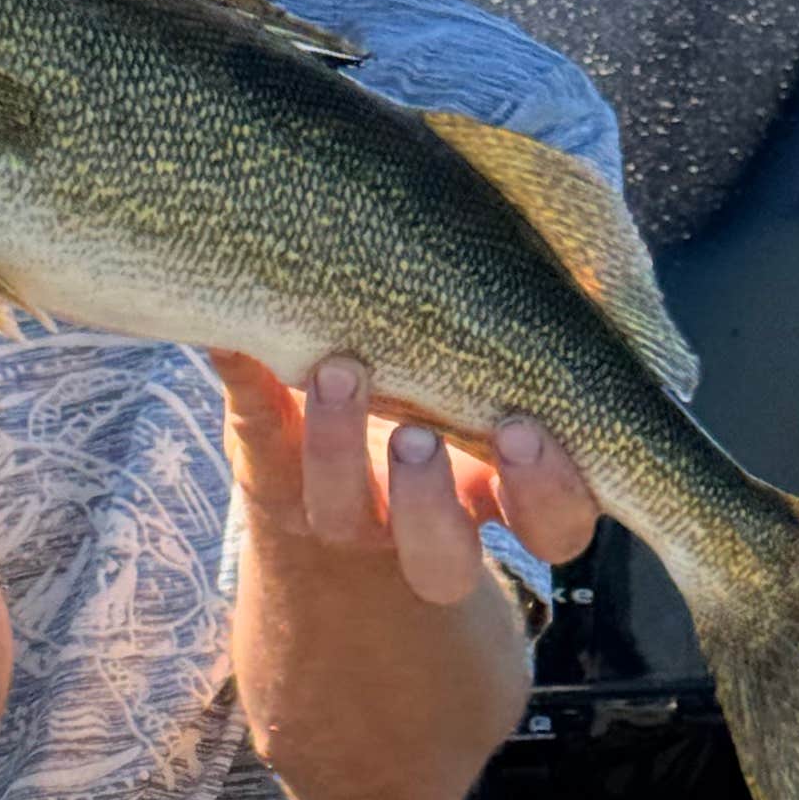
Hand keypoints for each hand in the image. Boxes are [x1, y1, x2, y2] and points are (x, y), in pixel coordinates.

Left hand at [213, 354, 598, 602]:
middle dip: (427, 501)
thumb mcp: (490, 389)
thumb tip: (561, 241)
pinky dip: (246, 385)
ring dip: (336, 448)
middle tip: (417, 437)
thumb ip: (518, 344)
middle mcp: (421, 529)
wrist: (338, 482)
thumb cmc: (449, 407)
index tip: (523, 431)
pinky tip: (237, 339)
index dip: (546, 493)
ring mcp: (345, 516)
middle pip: (440, 558)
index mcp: (498, 502)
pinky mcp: (272, 482)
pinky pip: (258, 445)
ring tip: (338, 372)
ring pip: (342, 516)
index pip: (551, 528)